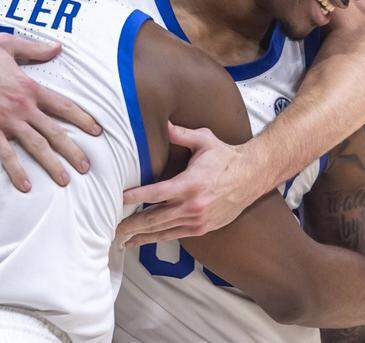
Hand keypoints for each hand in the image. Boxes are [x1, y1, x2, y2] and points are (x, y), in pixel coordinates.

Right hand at [0, 34, 100, 192]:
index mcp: (29, 86)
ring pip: (35, 145)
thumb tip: (57, 47)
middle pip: (54, 131)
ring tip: (64, 180)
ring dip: (51, 164)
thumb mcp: (8, 45)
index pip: (63, 105)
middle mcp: (21, 105)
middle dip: (73, 150)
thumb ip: (35, 49)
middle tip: (87, 166)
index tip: (97, 131)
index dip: (82, 119)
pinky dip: (16, 170)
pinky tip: (25, 185)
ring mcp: (5, 120)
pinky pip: (6, 154)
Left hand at [117, 122, 260, 243]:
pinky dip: (158, 239)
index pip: (156, 193)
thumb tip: (163, 123)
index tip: (119, 199)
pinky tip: (144, 241)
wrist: (252, 176)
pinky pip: (175, 235)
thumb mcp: (204, 140)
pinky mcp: (202, 228)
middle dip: (132, 224)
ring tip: (122, 239)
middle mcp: (192, 205)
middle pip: (155, 218)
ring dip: (142, 236)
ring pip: (163, 231)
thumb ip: (181, 133)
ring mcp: (197, 220)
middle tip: (113, 228)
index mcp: (190, 184)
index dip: (136, 197)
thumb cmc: (226, 157)